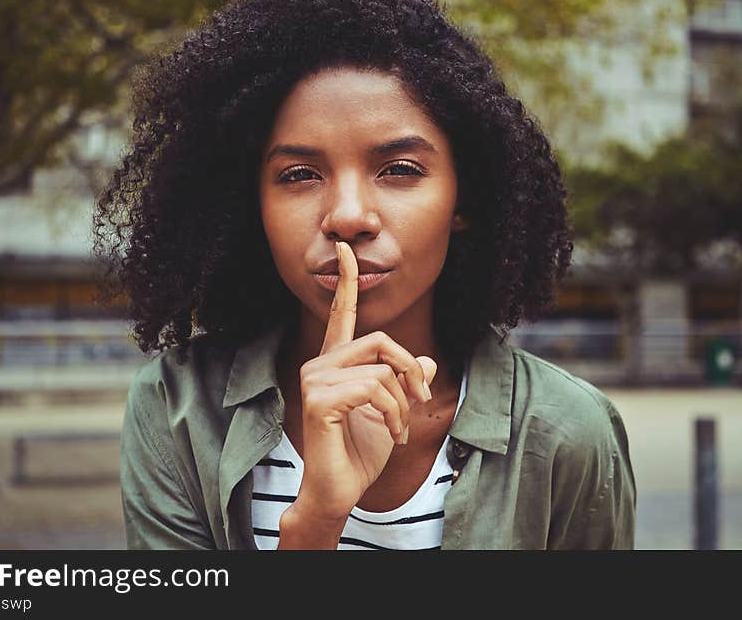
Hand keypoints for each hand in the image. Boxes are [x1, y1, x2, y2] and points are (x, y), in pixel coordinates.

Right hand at [292, 240, 436, 520]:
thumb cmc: (361, 452)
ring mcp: (315, 380)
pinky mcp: (319, 400)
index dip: (346, 282)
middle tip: (421, 400)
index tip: (347, 250)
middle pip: (381, 340)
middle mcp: (320, 365)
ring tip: (401, 428)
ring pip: (382, 369)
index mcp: (335, 362)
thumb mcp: (394, 411)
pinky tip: (392, 434)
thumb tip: (425, 359)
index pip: (341, 314)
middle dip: (411, 370)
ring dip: (404, 404)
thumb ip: (405, 382)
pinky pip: (375, 389)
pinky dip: (394, 414)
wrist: (340, 491)